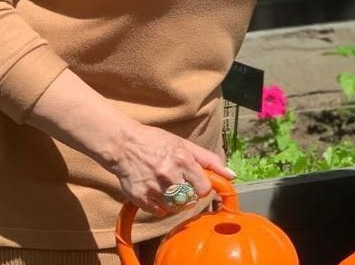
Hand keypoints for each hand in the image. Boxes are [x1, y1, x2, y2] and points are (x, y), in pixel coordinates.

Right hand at [106, 121, 234, 215]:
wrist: (123, 145)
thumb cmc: (156, 142)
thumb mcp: (184, 145)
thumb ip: (209, 160)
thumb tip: (231, 175)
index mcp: (183, 160)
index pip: (204, 189)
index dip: (202, 188)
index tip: (197, 184)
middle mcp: (169, 175)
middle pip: (190, 200)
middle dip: (188, 194)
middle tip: (180, 184)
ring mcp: (154, 188)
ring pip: (175, 208)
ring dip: (175, 201)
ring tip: (168, 187)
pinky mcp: (140, 197)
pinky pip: (159, 212)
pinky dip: (161, 206)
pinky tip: (157, 192)